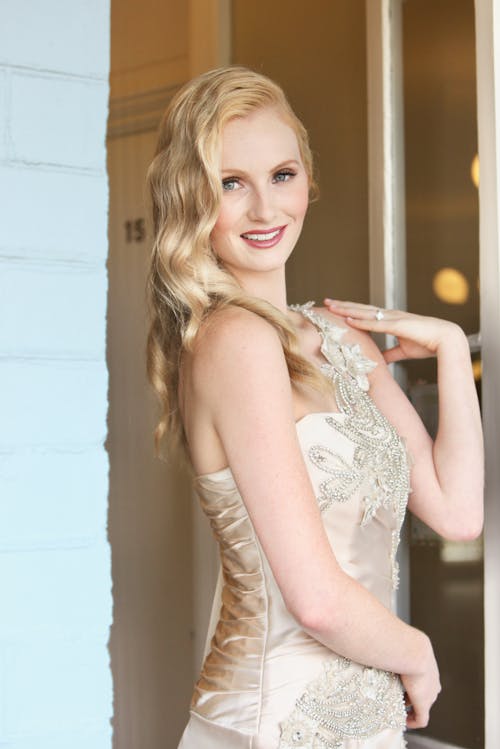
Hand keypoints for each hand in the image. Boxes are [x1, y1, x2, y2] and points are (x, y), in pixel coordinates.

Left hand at [324, 298, 463, 363]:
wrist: (446, 340)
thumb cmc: (427, 343)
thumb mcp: (403, 350)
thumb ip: (390, 354)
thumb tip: (379, 361)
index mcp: (390, 320)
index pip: (365, 313)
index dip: (350, 311)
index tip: (335, 309)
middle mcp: (389, 316)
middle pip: (361, 309)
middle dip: (343, 305)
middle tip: (326, 302)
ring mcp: (393, 318)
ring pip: (365, 312)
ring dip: (347, 310)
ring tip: (332, 307)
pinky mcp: (398, 325)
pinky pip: (376, 323)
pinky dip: (362, 322)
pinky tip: (349, 320)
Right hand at [400, 639, 441, 728]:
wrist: (412, 651)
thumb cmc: (403, 642)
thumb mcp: (400, 642)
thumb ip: (392, 643)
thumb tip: (379, 638)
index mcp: (428, 666)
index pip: (422, 678)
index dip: (411, 683)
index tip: (399, 684)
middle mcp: (432, 682)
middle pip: (423, 693)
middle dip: (410, 695)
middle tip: (396, 695)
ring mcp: (430, 694)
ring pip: (422, 705)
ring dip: (410, 707)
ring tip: (397, 707)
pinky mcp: (424, 704)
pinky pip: (421, 719)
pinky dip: (413, 722)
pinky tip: (403, 721)